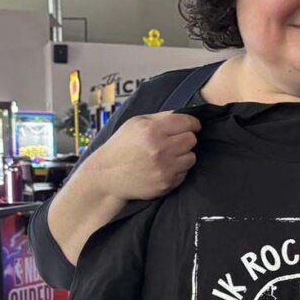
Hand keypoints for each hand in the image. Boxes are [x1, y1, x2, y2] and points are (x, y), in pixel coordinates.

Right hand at [85, 111, 200, 200]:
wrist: (107, 175)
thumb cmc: (122, 146)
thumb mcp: (136, 123)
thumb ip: (162, 117)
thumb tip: (185, 115)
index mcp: (153, 130)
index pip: (188, 122)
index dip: (192, 123)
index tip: (190, 126)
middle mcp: (160, 149)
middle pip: (192, 140)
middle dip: (185, 138)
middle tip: (174, 141)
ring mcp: (164, 168)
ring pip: (191, 157)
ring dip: (183, 155)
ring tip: (169, 155)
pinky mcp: (166, 184)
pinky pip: (184, 173)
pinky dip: (177, 170)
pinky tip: (164, 167)